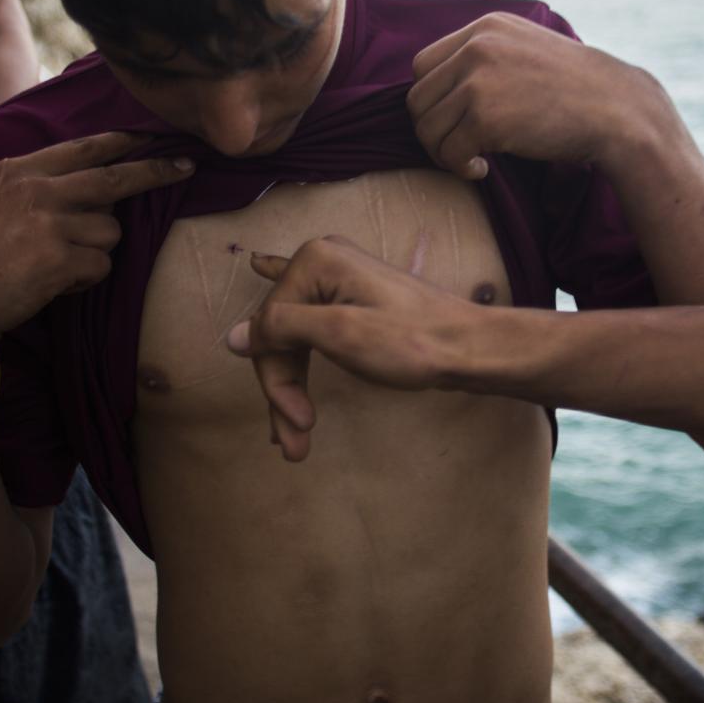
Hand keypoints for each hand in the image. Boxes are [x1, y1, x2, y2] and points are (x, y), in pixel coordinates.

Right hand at [0, 131, 193, 374]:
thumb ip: (36, 185)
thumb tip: (92, 182)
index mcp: (20, 170)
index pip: (84, 148)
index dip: (123, 142)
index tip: (152, 138)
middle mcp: (37, 189)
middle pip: (114, 178)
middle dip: (154, 171)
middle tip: (186, 166)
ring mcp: (48, 222)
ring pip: (110, 231)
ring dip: (94, 252)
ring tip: (56, 265)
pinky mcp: (58, 258)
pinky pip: (100, 265)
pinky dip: (84, 279)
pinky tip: (53, 283)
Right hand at [225, 236, 491, 461]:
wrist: (471, 348)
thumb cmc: (414, 341)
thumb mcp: (342, 334)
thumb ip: (284, 329)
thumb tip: (232, 337)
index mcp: (315, 261)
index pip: (268, 328)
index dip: (276, 381)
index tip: (296, 425)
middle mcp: (323, 261)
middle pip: (280, 334)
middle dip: (283, 389)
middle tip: (293, 442)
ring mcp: (340, 278)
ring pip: (296, 337)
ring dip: (292, 384)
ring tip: (295, 435)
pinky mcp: (354, 296)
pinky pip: (310, 322)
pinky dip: (292, 333)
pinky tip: (262, 266)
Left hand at [407, 11, 678, 178]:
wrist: (618, 111)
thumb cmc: (577, 92)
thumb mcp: (528, 51)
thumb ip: (488, 57)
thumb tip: (444, 91)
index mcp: (486, 27)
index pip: (424, 65)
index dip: (434, 100)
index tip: (457, 121)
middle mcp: (477, 46)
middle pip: (418, 98)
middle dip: (434, 130)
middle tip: (460, 148)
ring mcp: (479, 80)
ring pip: (427, 127)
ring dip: (444, 152)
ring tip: (474, 160)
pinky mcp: (485, 116)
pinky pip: (448, 151)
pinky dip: (459, 168)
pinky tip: (483, 169)